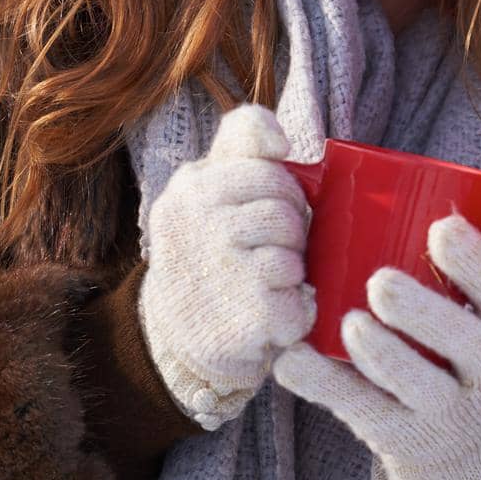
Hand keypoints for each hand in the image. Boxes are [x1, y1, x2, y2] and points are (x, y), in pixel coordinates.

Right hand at [139, 105, 315, 427]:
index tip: (278, 203)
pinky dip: (298, 311)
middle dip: (292, 229)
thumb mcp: (211, 186)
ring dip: (292, 270)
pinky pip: (303, 298)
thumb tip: (281, 140)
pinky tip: (271, 315)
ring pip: (295, 249)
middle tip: (270, 251)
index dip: (284, 184)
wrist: (177, 338)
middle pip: (288, 205)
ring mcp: (221, 264)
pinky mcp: (248, 312)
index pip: (263, 158)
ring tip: (266, 284)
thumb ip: (243, 143)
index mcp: (192, 185)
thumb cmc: (211, 249)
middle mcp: (197, 219)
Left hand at [273, 214, 480, 479]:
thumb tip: (376, 191)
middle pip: (469, 344)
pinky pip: (365, 415)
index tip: (440, 226)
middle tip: (381, 282)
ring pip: (421, 388)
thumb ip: (444, 278)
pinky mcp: (404, 442)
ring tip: (350, 324)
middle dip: (425, 312)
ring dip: (383, 354)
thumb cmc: (453, 359)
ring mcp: (448, 416)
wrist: (466, 459)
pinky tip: (291, 361)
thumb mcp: (472, 323)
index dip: (476, 261)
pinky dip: (325, 386)